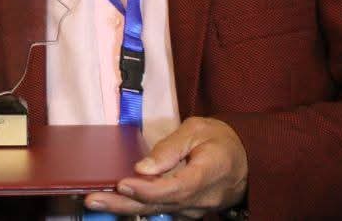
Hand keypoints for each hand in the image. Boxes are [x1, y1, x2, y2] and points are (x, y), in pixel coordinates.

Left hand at [84, 117, 247, 218]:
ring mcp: (195, 209)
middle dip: (125, 205)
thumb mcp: (197, 130)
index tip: (122, 184)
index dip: (147, 190)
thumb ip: (170, 148)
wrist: (247, 159)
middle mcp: (201, 199)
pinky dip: (138, 208)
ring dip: (126, 208)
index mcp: (208, 175)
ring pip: (158, 212)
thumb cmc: (220, 139)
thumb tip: (143, 167)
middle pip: (160, 205)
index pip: (176, 188)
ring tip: (96, 201)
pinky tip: (116, 204)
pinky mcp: (188, 210)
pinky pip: (162, 212)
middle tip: (94, 200)